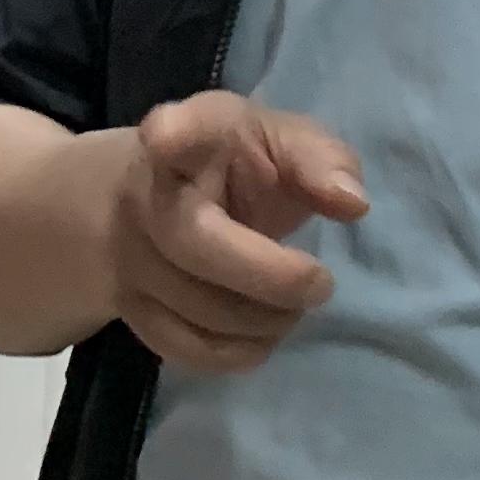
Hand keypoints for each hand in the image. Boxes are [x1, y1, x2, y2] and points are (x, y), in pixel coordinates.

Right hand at [103, 92, 367, 374]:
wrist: (151, 201)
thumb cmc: (235, 167)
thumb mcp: (281, 143)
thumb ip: (321, 160)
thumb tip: (351, 204)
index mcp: (191, 136)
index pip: (175, 127)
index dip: (172, 133)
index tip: (167, 139)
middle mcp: (145, 195)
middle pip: (193, 241)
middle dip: (269, 275)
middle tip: (321, 285)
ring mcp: (129, 255)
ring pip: (194, 305)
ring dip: (263, 319)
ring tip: (294, 306)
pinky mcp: (129, 307)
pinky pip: (184, 347)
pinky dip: (236, 352)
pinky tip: (262, 333)